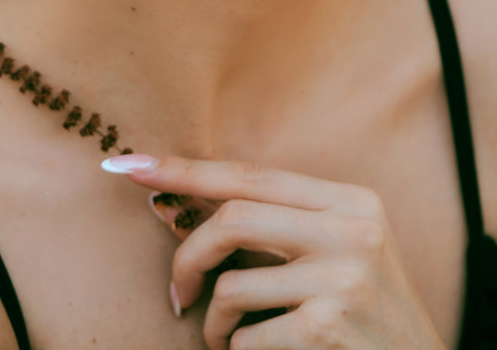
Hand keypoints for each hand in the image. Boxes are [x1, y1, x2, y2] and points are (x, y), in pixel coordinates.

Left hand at [102, 153, 446, 349]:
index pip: (252, 175)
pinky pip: (246, 338)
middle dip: (187, 255)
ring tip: (232, 339)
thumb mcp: (342, 252)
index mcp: (352, 200)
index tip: (129, 164)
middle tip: (177, 292)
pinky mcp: (329, 327)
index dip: (186, 170)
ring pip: (232, 286)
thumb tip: (191, 203)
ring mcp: (344, 278)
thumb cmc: (367, 318)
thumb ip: (284, 224)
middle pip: (233, 219)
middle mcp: (353, 229)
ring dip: (216, 324)